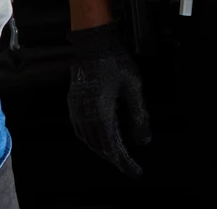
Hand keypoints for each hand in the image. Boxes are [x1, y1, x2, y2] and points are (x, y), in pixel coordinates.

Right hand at [66, 23, 151, 175]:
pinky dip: (92, 137)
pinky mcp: (73, 103)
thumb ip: (140, 116)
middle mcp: (85, 116)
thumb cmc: (115, 62)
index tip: (136, 172)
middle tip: (129, 164)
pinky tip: (101, 135)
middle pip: (100, 147)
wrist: (93, 43)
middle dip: (115, 157)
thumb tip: (144, 141)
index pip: (113, 148)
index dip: (125, 163)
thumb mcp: (134, 88)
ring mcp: (76, 109)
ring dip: (103, 148)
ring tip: (117, 152)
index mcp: (101, 114)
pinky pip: (80, 129)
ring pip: (88, 140)